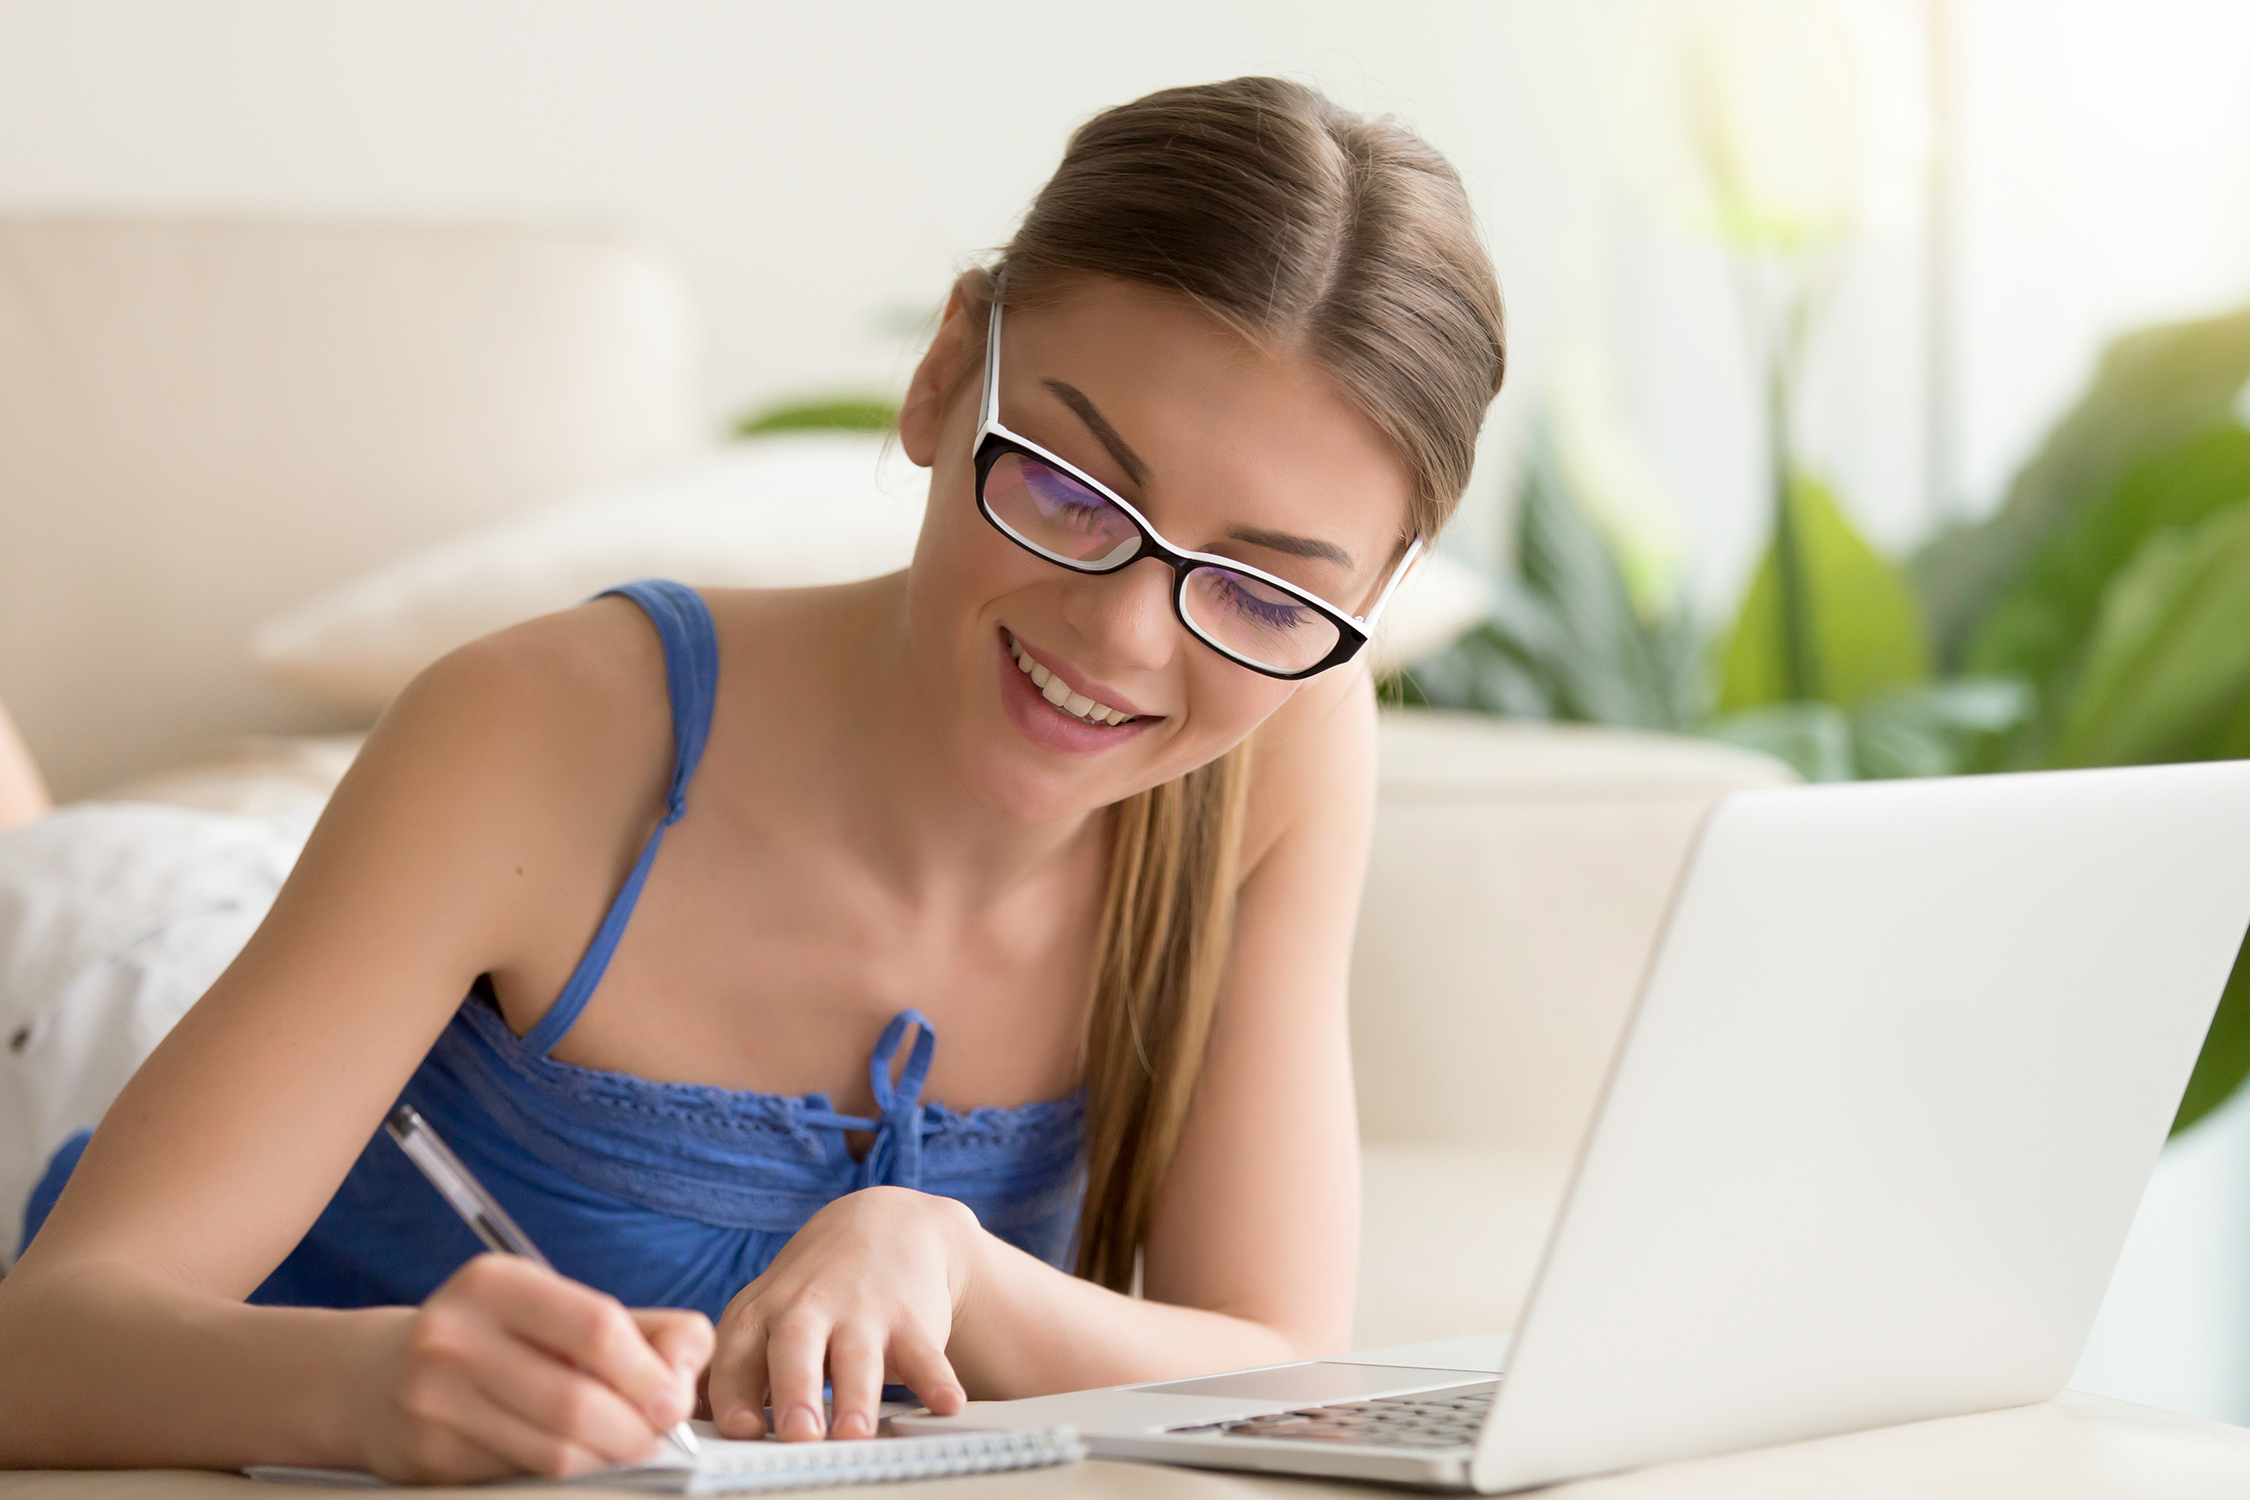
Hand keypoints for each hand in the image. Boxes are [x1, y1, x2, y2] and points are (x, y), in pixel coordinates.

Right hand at [353, 1254, 713, 1481]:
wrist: (374, 1378)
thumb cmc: (496, 1338)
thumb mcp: (560, 1309)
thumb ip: (643, 1331)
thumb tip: (685, 1379)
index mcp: (496, 1283)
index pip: (596, 1327)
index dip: (649, 1374)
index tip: (676, 1403)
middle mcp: (454, 1336)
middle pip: (578, 1403)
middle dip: (635, 1432)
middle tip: (656, 1439)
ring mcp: (432, 1401)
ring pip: (553, 1454)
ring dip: (605, 1461)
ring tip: (617, 1448)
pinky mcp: (427, 1458)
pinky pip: (521, 1479)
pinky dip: (561, 1478)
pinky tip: (565, 1458)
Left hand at [708, 1186, 977, 1440]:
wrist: (889, 1225)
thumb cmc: (811, 1290)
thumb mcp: (763, 1311)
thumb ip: (732, 1366)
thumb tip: (686, 1421)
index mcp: (761, 1314)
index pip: (736, 1356)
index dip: (735, 1394)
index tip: (741, 1431)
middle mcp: (807, 1309)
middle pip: (795, 1350)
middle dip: (795, 1392)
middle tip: (799, 1435)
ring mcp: (863, 1311)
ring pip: (858, 1356)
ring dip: (858, 1397)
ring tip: (856, 1434)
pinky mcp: (913, 1319)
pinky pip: (927, 1353)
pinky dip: (938, 1380)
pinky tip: (946, 1405)